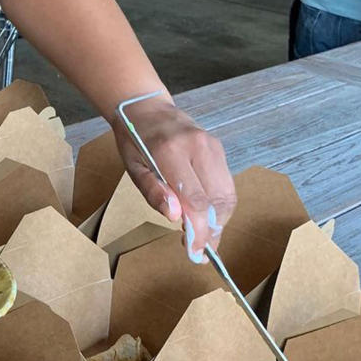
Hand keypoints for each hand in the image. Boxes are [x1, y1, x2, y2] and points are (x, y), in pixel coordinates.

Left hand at [111, 96, 236, 262]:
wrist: (145, 108)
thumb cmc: (134, 141)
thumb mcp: (132, 168)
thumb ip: (152, 192)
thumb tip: (176, 217)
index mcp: (171, 151)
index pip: (196, 200)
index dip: (199, 231)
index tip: (195, 252)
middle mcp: (197, 146)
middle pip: (218, 200)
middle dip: (213, 230)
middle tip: (201, 249)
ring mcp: (212, 145)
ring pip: (228, 193)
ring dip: (219, 220)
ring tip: (204, 235)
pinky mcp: (218, 147)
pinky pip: (226, 183)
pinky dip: (220, 204)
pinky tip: (206, 215)